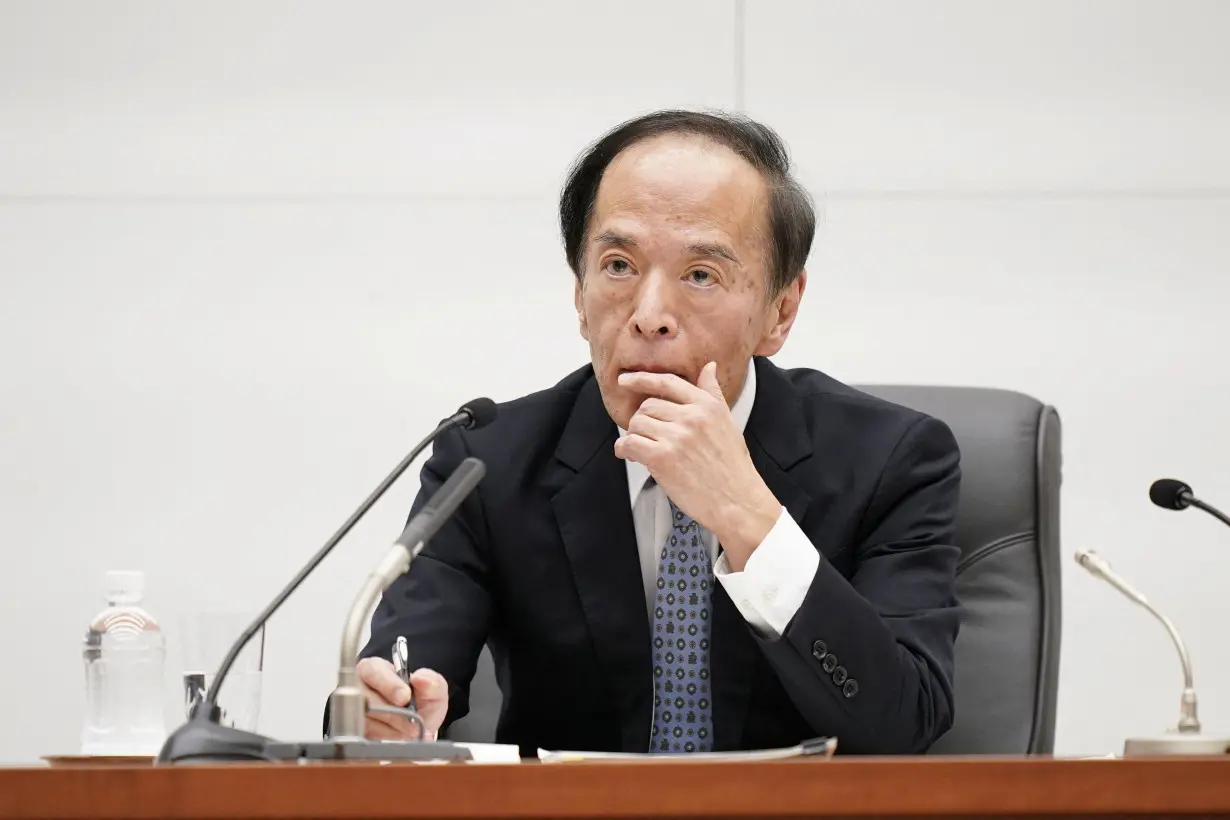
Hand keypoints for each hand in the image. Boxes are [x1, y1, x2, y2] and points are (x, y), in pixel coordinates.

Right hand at [356, 657, 448, 740]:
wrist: (417, 725)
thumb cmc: (420, 701)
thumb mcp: (432, 688)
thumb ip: (430, 681)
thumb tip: (420, 678)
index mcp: (374, 670)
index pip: (373, 672)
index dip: (389, 685)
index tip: (405, 697)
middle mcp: (359, 689)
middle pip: (368, 700)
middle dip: (393, 714)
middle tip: (412, 723)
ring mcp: (355, 712)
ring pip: (368, 721)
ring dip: (393, 729)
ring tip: (409, 730)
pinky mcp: (357, 732)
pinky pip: (369, 737)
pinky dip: (388, 739)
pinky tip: (400, 736)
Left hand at [614, 361, 781, 569]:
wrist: (737, 501)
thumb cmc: (732, 467)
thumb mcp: (727, 422)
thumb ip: (713, 393)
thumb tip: (709, 368)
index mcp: (707, 405)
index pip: (668, 382)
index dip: (642, 379)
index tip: (626, 379)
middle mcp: (692, 417)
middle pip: (648, 405)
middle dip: (642, 420)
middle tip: (645, 434)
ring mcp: (676, 436)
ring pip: (637, 424)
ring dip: (633, 436)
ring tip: (641, 448)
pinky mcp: (662, 458)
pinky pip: (630, 443)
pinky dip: (624, 449)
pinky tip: (629, 454)